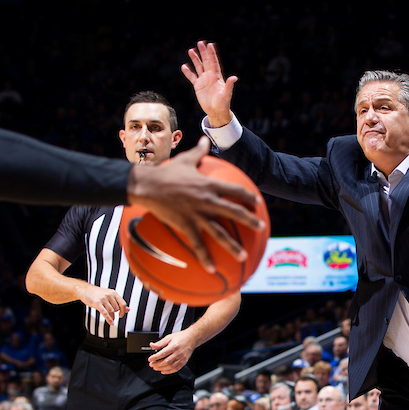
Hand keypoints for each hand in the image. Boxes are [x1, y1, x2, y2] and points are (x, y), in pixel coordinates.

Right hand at [79, 284, 128, 326]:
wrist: (86, 290)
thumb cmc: (97, 293)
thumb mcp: (110, 296)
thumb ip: (119, 302)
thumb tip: (128, 309)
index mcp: (113, 293)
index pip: (123, 303)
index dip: (123, 311)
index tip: (121, 315)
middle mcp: (109, 295)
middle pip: (116, 308)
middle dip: (115, 313)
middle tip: (112, 315)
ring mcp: (103, 299)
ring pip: (111, 311)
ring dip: (112, 317)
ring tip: (111, 319)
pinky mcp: (97, 303)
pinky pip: (105, 313)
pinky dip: (109, 319)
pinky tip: (111, 323)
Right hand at [127, 138, 262, 272]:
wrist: (146, 185)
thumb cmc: (165, 171)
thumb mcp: (185, 159)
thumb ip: (199, 152)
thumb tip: (205, 140)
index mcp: (209, 184)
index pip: (235, 190)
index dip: (248, 196)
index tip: (257, 202)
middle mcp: (206, 200)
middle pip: (233, 211)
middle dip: (250, 220)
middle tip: (262, 227)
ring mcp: (196, 214)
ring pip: (219, 233)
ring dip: (233, 246)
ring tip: (244, 257)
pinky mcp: (185, 225)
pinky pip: (197, 244)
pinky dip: (205, 258)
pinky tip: (212, 269)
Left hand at [148, 330, 194, 374]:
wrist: (192, 338)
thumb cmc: (181, 337)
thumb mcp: (169, 337)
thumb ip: (160, 343)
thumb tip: (152, 345)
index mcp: (174, 346)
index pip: (163, 353)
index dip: (155, 357)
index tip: (150, 359)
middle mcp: (178, 353)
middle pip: (166, 361)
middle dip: (157, 364)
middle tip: (151, 364)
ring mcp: (182, 358)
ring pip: (171, 366)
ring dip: (162, 368)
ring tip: (156, 368)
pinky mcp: (184, 361)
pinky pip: (176, 368)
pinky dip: (169, 371)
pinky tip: (164, 371)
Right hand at [182, 41, 235, 127]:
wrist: (217, 111)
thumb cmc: (223, 103)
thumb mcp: (227, 94)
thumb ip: (229, 86)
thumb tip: (234, 78)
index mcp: (217, 76)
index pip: (214, 62)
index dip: (212, 54)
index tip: (210, 44)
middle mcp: (210, 76)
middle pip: (206, 61)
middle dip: (203, 52)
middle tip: (200, 42)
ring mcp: (203, 80)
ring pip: (199, 67)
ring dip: (195, 59)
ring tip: (191, 50)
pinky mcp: (198, 86)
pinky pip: (192, 77)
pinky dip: (188, 72)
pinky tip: (184, 66)